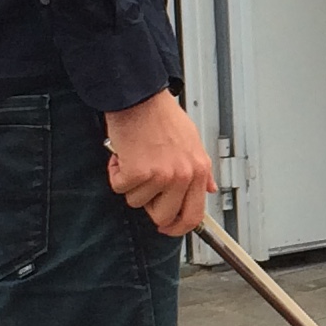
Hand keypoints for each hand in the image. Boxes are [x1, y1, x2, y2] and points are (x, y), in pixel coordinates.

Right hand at [104, 89, 214, 236]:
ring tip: (135, 158)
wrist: (140, 97)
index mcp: (198, 170)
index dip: (178, 228)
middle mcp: (183, 176)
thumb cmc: (162, 116)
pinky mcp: (138, 172)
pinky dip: (116, 172)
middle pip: (163, 217)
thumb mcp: (193, 142)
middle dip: (148, 206)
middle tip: (142, 187)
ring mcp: (161, 176)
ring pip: (137, 202)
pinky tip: (123, 154)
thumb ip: (201, 170)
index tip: (168, 228)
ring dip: (130, 183)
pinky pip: (119, 187)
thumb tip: (208, 189)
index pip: (194, 215)